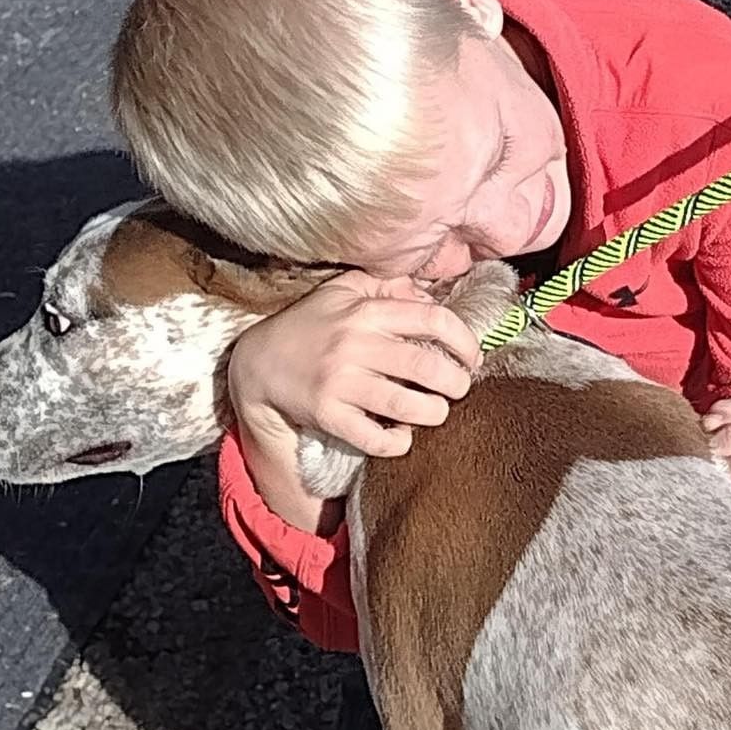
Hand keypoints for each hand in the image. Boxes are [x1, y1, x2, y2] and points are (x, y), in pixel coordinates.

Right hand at [228, 270, 480, 459]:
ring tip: (436, 411)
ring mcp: (340, 382)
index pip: (433, 319)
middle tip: (459, 388)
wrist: (258, 362)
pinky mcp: (327, 415)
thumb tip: (429, 292)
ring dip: (434, 413)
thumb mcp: (343, 291)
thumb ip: (387, 286)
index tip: (472, 357)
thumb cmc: (310, 324)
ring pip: (407, 405)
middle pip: (428, 366)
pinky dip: (398, 442)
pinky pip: (375, 438)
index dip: (465, 340)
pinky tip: (402, 435)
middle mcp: (355, 344)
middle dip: (457, 383)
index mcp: (366, 311)